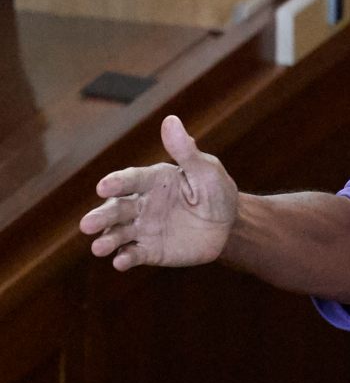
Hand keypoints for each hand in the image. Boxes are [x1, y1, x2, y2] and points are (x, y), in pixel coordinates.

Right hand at [79, 115, 237, 270]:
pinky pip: (134, 254)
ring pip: (118, 233)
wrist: (228, 225)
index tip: (104, 186)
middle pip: (116, 209)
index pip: (130, 180)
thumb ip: (186, 152)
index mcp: (151, 180)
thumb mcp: (206, 170)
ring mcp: (143, 228)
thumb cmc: (216, 191)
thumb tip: (171, 120)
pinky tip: (121, 262)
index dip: (116, 183)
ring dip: (107, 239)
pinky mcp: (150, 250)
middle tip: (87, 225)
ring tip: (98, 248)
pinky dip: (125, 258)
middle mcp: (140, 204)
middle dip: (101, 217)